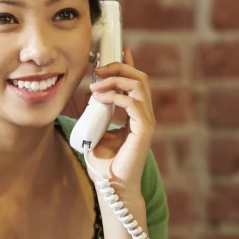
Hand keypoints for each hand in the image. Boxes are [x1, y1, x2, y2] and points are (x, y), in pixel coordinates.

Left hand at [87, 47, 155, 198]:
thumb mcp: (97, 132)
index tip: (117, 51)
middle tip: (99, 70)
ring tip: (96, 86)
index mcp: (136, 115)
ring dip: (116, 81)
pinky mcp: (143, 130)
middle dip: (119, 68)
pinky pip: (133, 103)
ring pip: (138, 86)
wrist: (112, 186)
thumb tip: (91, 97)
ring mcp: (146, 122)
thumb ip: (97, 114)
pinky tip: (101, 99)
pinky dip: (116, 97)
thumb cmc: (105, 165)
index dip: (128, 64)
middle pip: (139, 78)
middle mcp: (144, 116)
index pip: (136, 82)